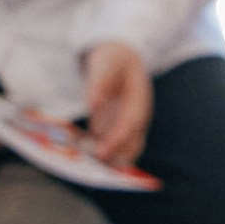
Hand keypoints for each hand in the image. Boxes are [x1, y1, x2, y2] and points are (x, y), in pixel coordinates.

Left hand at [79, 38, 153, 164]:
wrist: (120, 57)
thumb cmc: (113, 58)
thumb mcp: (106, 62)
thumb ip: (100, 83)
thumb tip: (93, 104)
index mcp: (139, 100)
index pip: (131, 125)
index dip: (118, 140)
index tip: (102, 152)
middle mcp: (137, 116)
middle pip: (131, 143)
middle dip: (115, 156)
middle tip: (94, 166)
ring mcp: (129, 122)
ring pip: (125, 148)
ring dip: (111, 157)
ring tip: (90, 165)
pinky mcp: (118, 125)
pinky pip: (114, 143)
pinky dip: (103, 150)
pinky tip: (86, 153)